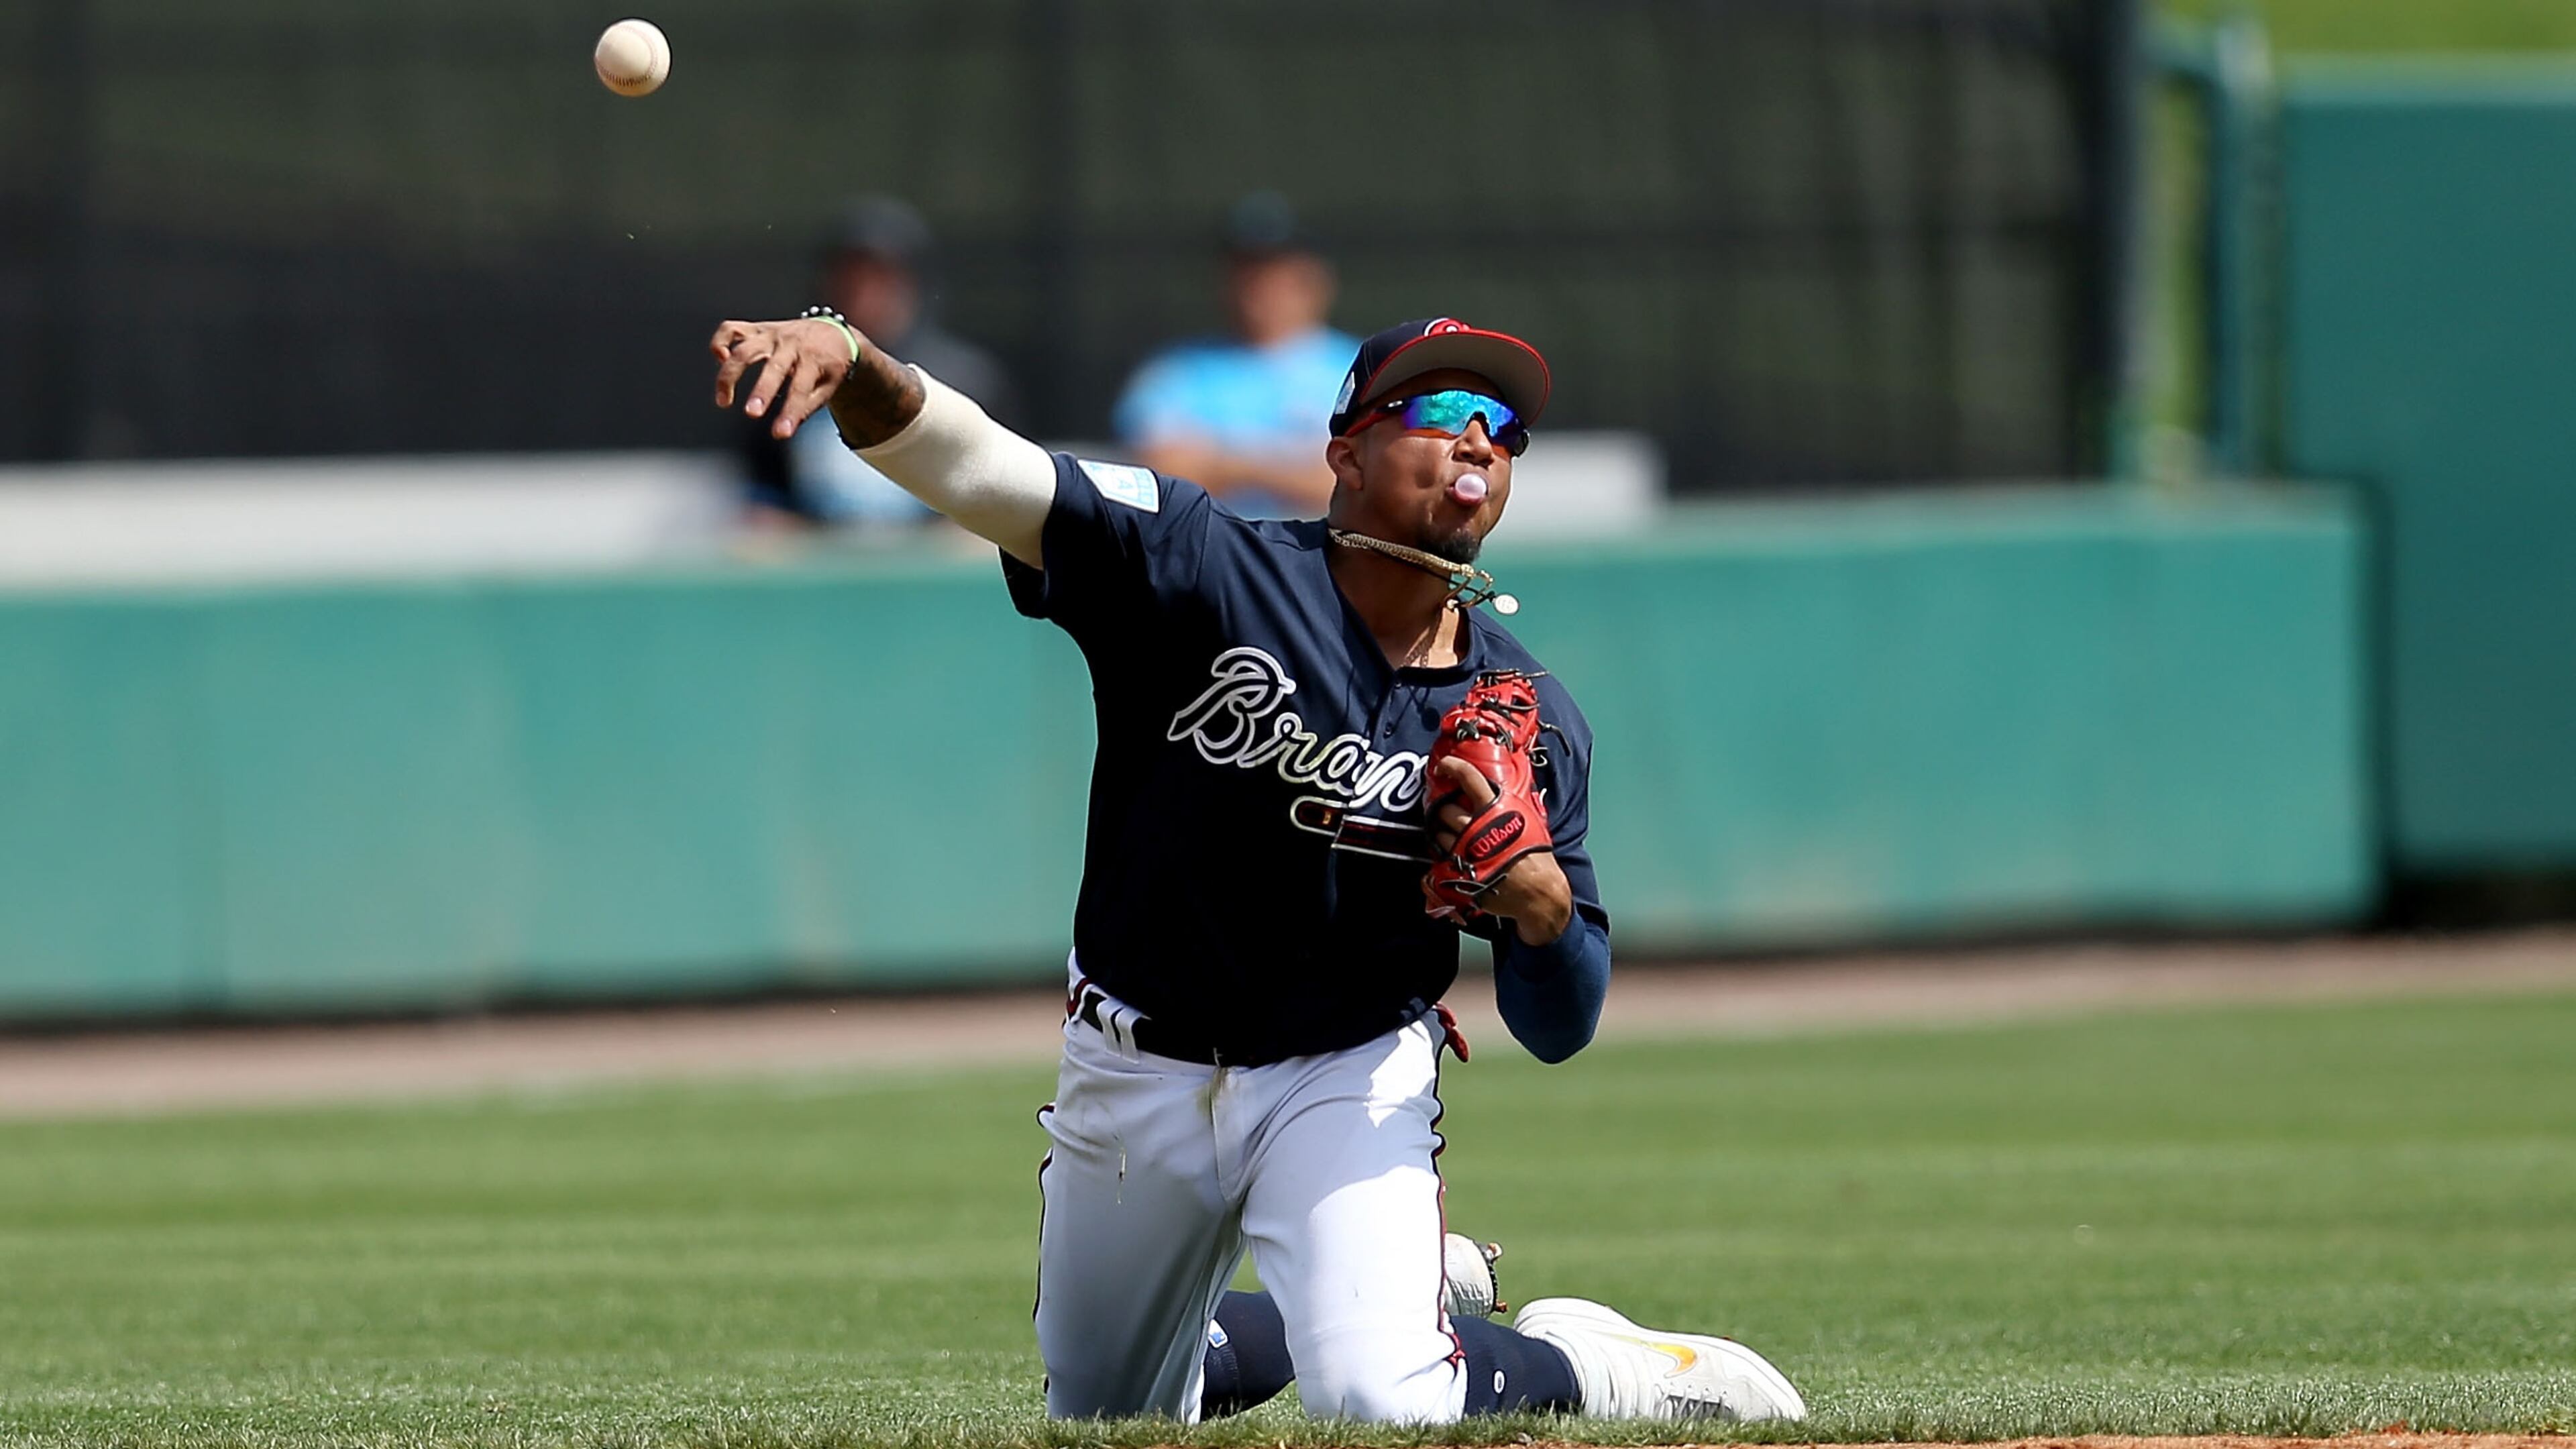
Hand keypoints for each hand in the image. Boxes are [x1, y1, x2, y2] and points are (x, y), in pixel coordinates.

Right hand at [710, 318, 857, 440]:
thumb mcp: (830, 385)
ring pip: (744, 349)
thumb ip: (809, 405)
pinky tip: (721, 361)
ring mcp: (771, 334)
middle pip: (773, 367)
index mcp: (813, 359)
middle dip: (761, 391)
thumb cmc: (829, 363)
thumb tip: (787, 428)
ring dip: (729, 375)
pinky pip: (731, 330)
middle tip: (752, 414)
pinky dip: (719, 344)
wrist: (832, 330)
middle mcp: (790, 344)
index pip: (800, 388)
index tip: (781, 433)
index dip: (790, 412)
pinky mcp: (757, 328)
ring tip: (724, 400)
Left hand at [1428, 756, 1573, 944]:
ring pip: (1439, 832)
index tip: (1443, 766)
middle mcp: (1476, 825)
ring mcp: (1465, 848)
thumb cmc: (1535, 854)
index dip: (1451, 766)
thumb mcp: (1528, 819)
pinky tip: (1455, 852)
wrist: (1537, 891)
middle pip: (1445, 807)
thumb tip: (1499, 788)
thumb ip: (1509, 803)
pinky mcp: (1459, 869)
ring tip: (1452, 832)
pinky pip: (1440, 856)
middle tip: (1449, 809)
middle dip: (1444, 807)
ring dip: (1441, 830)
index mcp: (1496, 807)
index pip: (1468, 777)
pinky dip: (1445, 852)